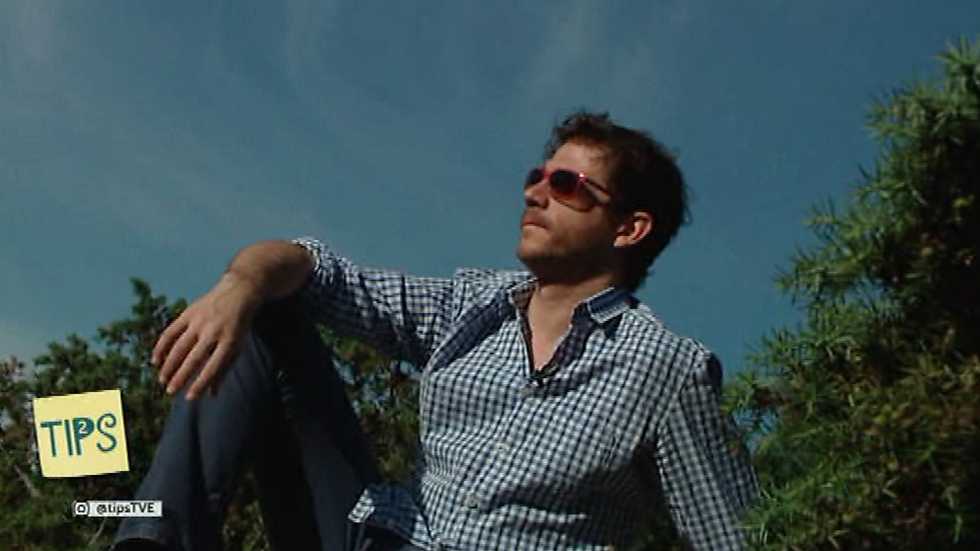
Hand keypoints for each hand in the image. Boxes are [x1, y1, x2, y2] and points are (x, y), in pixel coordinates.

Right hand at [153, 272, 262, 399]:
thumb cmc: (238, 326)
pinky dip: (161, 346)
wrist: (238, 293)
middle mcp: (214, 331)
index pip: (213, 367)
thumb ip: (224, 370)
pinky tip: (156, 360)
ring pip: (179, 346)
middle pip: (194, 358)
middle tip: (170, 392)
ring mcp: (199, 321)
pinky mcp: (188, 313)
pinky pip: (170, 332)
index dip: (200, 383)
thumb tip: (210, 395)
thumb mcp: (237, 346)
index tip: (189, 398)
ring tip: (162, 380)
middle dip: (180, 376)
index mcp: (229, 341)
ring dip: (169, 365)